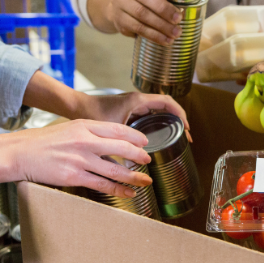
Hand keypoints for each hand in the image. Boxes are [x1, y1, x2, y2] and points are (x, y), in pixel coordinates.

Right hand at [0, 120, 153, 201]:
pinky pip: (102, 184)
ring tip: (145, 180)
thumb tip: (110, 140)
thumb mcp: (68, 128)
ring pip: (115, 169)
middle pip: (121, 148)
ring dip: (134, 176)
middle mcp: (84, 141)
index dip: (135, 137)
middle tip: (148, 161)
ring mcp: (80, 159)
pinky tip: (128, 193)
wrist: (18, 153)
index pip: (117, 129)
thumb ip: (88, 132)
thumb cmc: (42, 142)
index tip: (145, 143)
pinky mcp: (74, 176)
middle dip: (139, 155)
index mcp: (84, 125)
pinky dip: (118, 190)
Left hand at [22, 73, 188, 130]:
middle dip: (179, 120)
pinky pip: (151, 114)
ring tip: (178, 136)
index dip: (181, 114)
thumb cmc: (91, 114)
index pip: (167, 102)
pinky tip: (160, 135)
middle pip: (167, 107)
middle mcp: (138, 100)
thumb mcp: (109, 130)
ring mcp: (134, 105)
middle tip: (186, 136)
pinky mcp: (129, 110)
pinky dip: (160, 123)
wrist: (76, 106)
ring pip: (159, 111)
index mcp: (137, 101)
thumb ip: (121, 144)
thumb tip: (134, 161)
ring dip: (170, 121)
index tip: (187, 127)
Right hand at [103, 0, 182, 44]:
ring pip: (139, 24)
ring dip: (157, 34)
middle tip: (178, 31)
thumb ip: (162, 2)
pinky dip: (151, 37)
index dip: (164, 8)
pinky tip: (162, 41)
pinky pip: (136, 32)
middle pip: (142, 11)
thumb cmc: (143, 0)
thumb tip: (182, 10)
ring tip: (171, 39)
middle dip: (162, 22)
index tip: (178, 17)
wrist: (119, 5)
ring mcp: (120, 11)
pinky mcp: (120, 24)